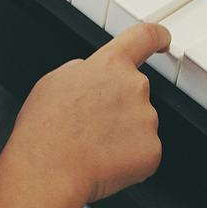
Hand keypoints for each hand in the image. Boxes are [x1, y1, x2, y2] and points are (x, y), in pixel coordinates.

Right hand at [3, 23, 169, 207]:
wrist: (48, 170)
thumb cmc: (43, 129)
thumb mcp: (53, 81)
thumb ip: (81, 71)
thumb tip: (89, 74)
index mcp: (110, 65)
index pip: (144, 37)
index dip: (156, 37)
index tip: (163, 40)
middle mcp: (135, 86)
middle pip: (135, 92)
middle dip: (119, 107)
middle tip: (91, 126)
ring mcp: (147, 119)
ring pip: (140, 124)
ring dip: (123, 134)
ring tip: (91, 146)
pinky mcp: (152, 150)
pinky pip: (145, 151)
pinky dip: (128, 158)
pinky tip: (104, 161)